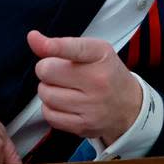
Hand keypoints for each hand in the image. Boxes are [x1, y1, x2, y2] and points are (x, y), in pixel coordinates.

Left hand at [27, 30, 142, 144]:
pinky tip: (63, 103)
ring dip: (48, 89)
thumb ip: (61, 44)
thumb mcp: (92, 51)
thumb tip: (33, 38)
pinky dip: (51, 108)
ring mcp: (91, 106)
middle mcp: (98, 81)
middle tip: (58, 72)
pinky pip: (49, 115)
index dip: (52, 45)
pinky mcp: (83, 126)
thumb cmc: (107, 74)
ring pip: (45, 94)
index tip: (35, 39)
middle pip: (48, 71)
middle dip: (46, 69)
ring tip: (63, 88)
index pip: (73, 48)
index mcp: (101, 56)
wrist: (130, 106)